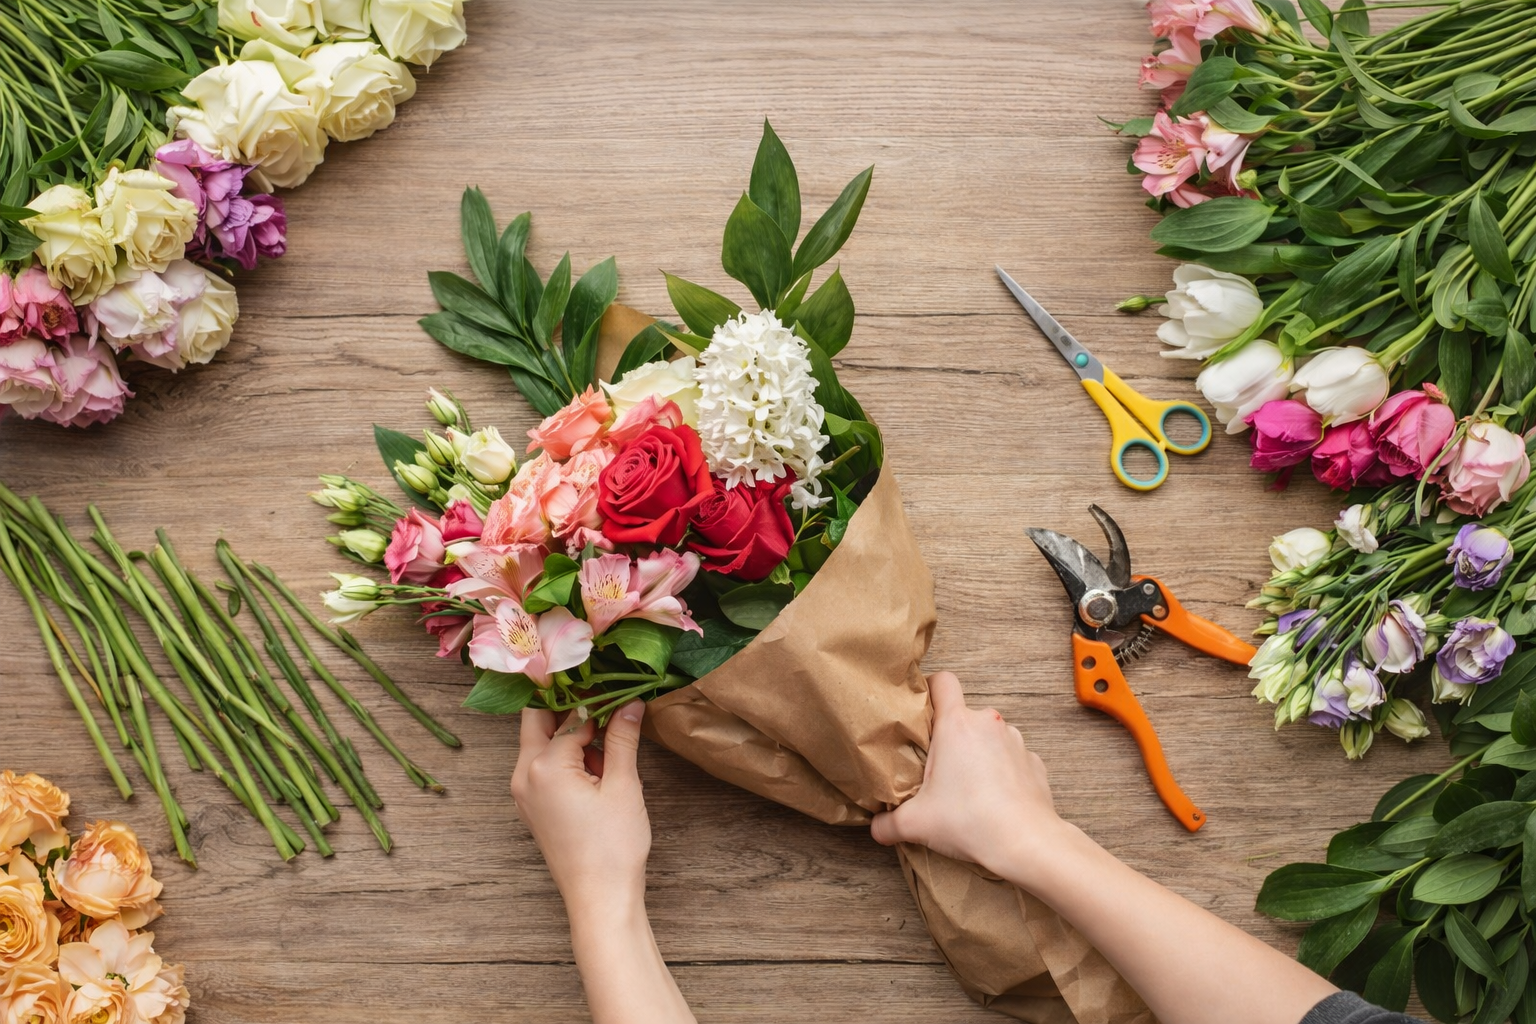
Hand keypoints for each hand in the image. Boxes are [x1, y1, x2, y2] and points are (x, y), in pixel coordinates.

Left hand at [511, 700, 649, 911]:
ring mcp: (524, 793)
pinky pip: (544, 767)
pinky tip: (598, 768)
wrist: (600, 897)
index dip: (597, 700)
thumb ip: (622, 738)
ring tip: (610, 745)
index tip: (619, 689)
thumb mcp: (623, 785)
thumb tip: (630, 702)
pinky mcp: (533, 807)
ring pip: (541, 743)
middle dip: (571, 706)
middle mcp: (523, 775)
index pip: (570, 714)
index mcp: (543, 765)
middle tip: (606, 701)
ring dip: (571, 733)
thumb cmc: (613, 846)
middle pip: (539, 720)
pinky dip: (567, 757)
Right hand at [870, 672, 1069, 882]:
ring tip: (968, 787)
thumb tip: (877, 828)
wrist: (1026, 843)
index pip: (943, 681)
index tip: (921, 710)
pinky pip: (1011, 758)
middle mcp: (988, 724)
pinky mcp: (1033, 763)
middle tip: (938, 767)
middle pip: (963, 715)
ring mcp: (1015, 742)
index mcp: (957, 725)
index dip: (930, 689)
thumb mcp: (917, 823)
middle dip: (950, 736)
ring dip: (978, 753)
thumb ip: (888, 823)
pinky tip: (994, 799)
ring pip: (989, 736)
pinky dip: (1002, 772)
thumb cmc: (972, 822)